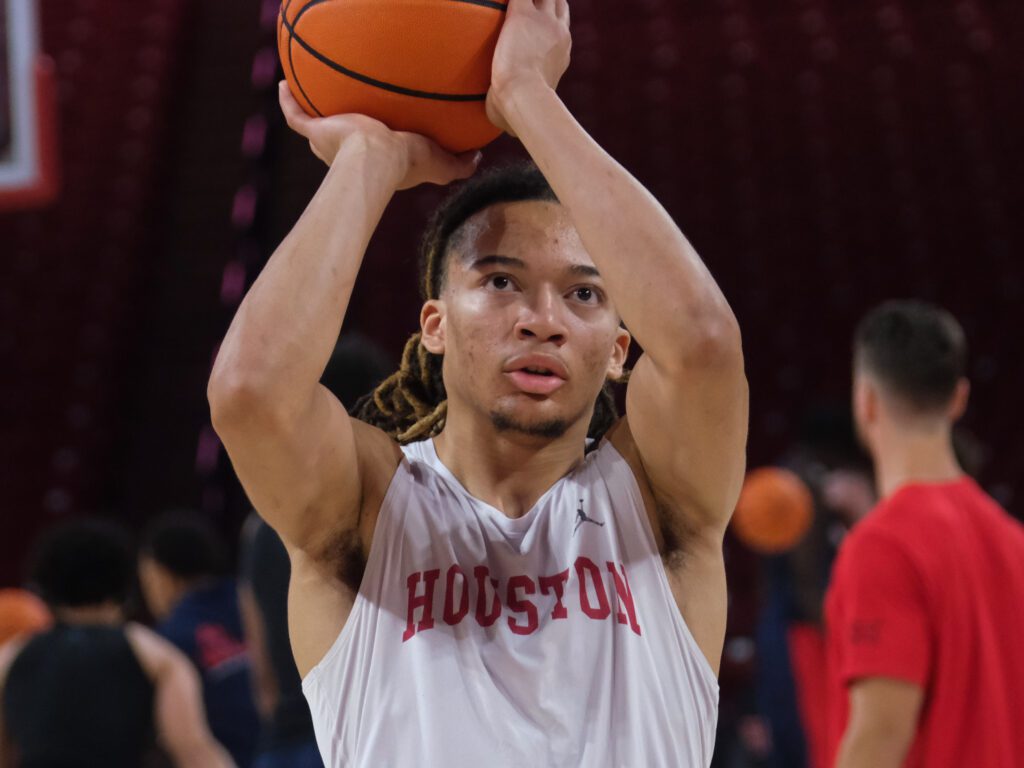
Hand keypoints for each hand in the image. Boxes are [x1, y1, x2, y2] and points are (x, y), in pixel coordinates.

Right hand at [278, 82, 480, 188]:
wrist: (377, 160)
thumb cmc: (407, 163)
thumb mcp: (441, 163)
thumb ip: (460, 163)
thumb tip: (478, 158)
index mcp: (378, 162)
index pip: (376, 152)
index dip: (378, 144)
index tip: (381, 133)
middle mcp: (350, 155)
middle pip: (343, 140)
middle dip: (343, 128)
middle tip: (345, 109)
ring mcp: (329, 144)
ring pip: (317, 127)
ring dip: (312, 111)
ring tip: (311, 91)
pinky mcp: (316, 131)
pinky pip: (295, 115)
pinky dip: (288, 101)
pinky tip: (285, 82)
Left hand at [486, 0, 570, 134]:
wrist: (523, 98)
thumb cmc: (519, 113)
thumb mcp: (525, 105)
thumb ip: (517, 110)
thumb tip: (509, 131)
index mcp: (560, 51)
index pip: (559, 26)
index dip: (552, 18)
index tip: (541, 20)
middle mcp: (558, 32)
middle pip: (557, 2)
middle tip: (530, 3)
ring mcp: (543, 21)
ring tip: (518, 3)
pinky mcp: (522, 14)